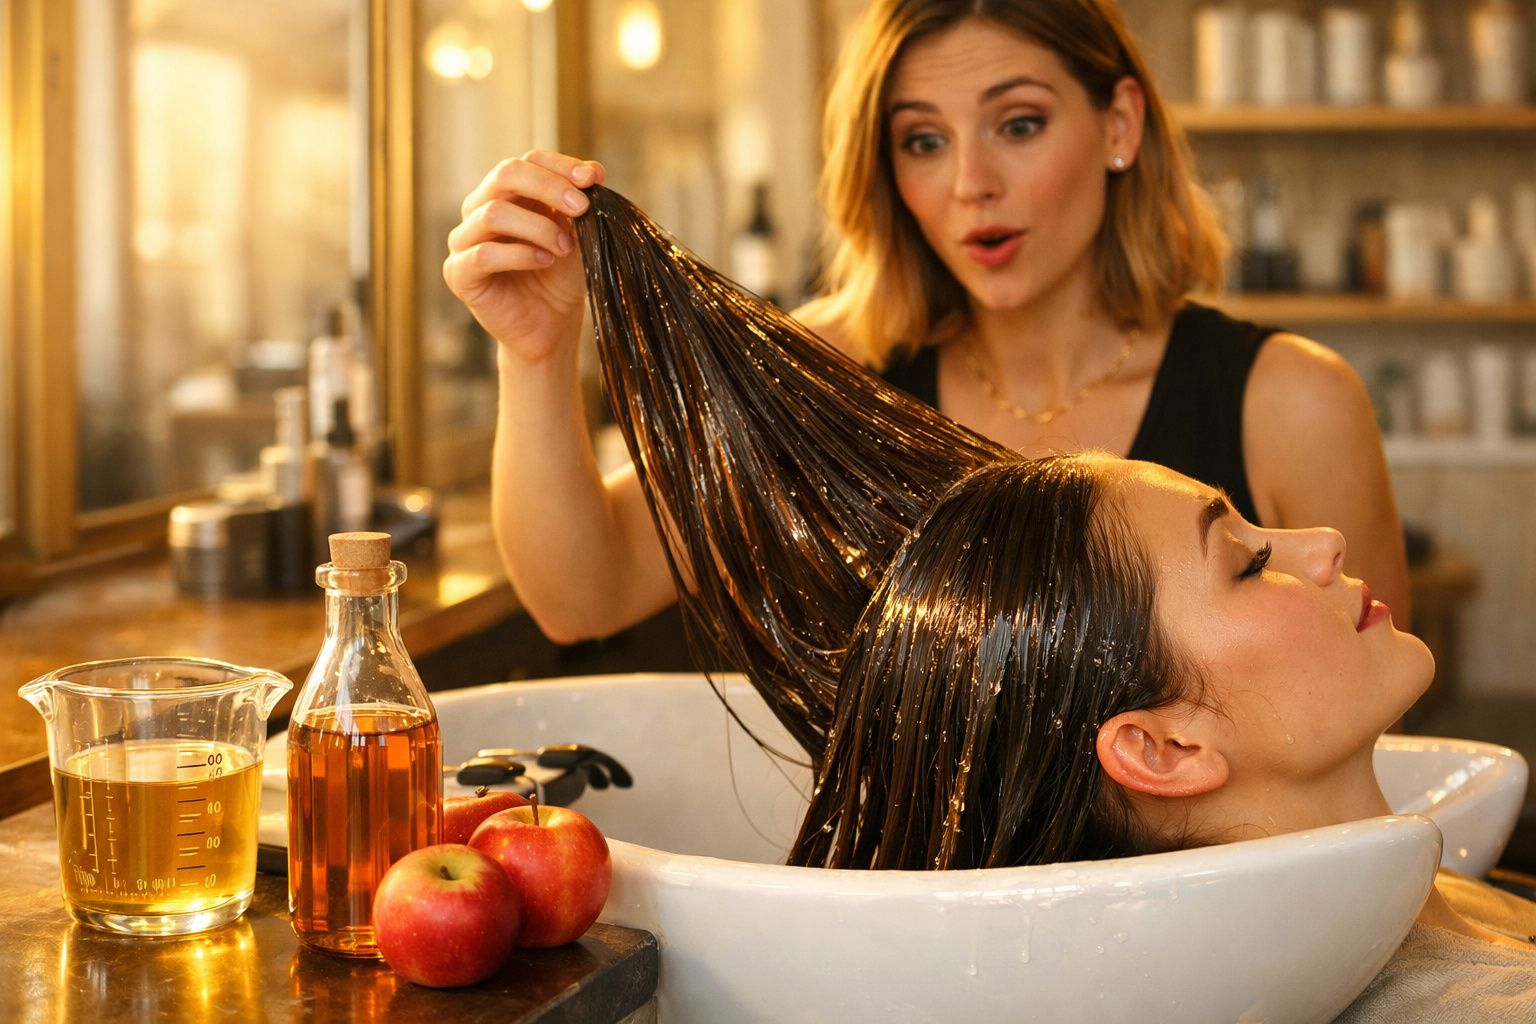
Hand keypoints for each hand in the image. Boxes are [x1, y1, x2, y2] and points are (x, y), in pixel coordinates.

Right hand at [443, 150, 605, 362]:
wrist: (551, 326)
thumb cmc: (561, 278)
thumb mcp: (579, 237)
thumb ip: (581, 205)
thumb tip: (595, 169)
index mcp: (508, 194)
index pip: (528, 161)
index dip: (560, 166)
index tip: (592, 179)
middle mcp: (480, 209)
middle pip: (506, 174)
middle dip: (549, 187)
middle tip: (582, 207)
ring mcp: (465, 240)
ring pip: (493, 213)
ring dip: (538, 227)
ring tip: (565, 246)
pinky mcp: (459, 273)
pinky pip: (484, 253)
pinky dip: (520, 255)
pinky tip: (545, 262)